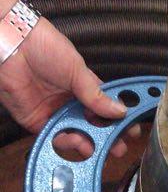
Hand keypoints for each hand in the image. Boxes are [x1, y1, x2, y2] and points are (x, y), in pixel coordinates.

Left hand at [0, 0, 136, 155]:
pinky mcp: (37, 122)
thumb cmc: (44, 46)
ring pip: (76, 134)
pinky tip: (79, 143)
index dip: (118, 119)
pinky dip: (67, 143)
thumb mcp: (78, 70)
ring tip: (99, 146)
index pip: (104, 107)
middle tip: (118, 146)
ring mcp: (54, 113)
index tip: (131, 129)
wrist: (13, 45)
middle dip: (106, 137)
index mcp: (82, 86)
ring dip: (89, 142)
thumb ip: (97, 95)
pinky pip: (55, 138)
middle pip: (91, 125)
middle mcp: (69, 101)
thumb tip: (120, 111)